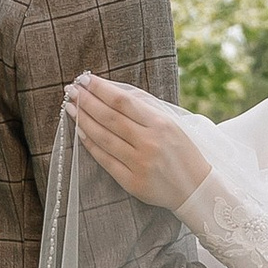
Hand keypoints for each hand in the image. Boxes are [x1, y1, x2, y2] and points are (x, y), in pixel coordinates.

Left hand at [67, 74, 206, 212]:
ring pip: (103, 138)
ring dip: (83, 120)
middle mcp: (150, 143)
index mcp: (161, 124)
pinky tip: (80, 131)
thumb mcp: (171, 124)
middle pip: (110, 118)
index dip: (101, 89)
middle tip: (71, 90)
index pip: (123, 102)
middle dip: (87, 101)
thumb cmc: (182, 151)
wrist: (196, 188)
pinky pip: (105, 160)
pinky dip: (90, 144)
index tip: (85, 79)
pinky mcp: (132, 182)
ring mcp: (140, 164)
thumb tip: (110, 91)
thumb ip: (144, 108)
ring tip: (70, 107)